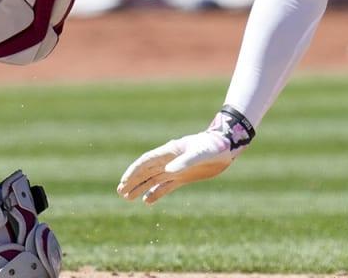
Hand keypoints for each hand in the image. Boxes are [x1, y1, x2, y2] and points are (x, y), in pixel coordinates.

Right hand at [117, 109, 253, 203]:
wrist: (227, 147)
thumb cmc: (213, 147)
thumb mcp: (200, 153)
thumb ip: (185, 161)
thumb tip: (168, 171)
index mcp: (170, 152)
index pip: (146, 162)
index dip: (134, 171)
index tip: (124, 182)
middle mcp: (170, 160)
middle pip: (146, 171)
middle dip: (132, 181)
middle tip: (120, 192)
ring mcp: (176, 168)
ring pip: (153, 179)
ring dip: (140, 187)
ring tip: (127, 197)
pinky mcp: (184, 177)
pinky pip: (166, 186)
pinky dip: (156, 193)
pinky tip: (147, 201)